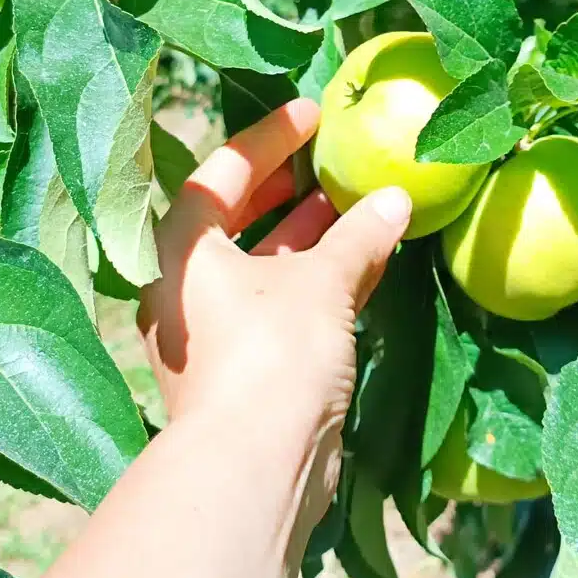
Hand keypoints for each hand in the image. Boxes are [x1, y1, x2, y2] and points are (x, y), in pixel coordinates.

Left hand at [138, 98, 410, 542]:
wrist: (257, 465)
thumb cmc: (272, 354)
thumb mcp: (322, 282)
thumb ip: (358, 234)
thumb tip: (395, 198)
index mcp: (182, 249)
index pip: (224, 171)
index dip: (271, 137)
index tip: (313, 112)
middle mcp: (186, 285)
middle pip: (237, 217)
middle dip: (288, 186)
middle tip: (331, 156)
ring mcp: (214, 329)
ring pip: (264, 264)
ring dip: (310, 234)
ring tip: (357, 201)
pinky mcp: (244, 367)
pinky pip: (281, 303)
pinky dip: (318, 279)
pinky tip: (365, 260)